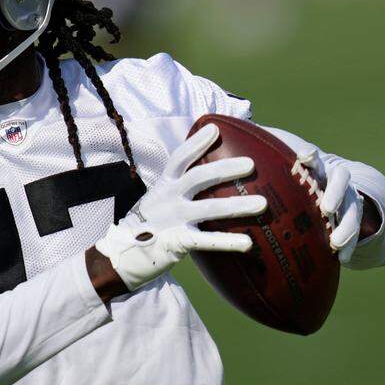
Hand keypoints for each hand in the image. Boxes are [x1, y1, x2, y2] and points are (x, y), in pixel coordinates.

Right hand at [95, 124, 266, 291]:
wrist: (122, 255)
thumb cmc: (149, 225)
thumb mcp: (160, 200)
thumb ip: (180, 189)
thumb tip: (210, 175)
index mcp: (164, 186)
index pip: (179, 158)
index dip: (196, 143)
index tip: (215, 129)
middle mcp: (168, 199)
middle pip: (197, 177)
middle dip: (224, 168)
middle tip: (251, 164)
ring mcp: (172, 220)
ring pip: (207, 209)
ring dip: (236, 205)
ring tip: (262, 204)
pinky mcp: (176, 242)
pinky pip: (205, 241)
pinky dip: (227, 242)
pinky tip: (248, 243)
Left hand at [263, 127, 363, 263]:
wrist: (317, 179)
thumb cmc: (283, 168)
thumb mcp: (272, 155)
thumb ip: (253, 147)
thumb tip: (222, 133)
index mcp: (311, 162)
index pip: (313, 155)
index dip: (310, 155)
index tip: (304, 156)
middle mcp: (331, 176)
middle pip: (341, 179)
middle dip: (335, 193)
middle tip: (326, 208)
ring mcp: (343, 196)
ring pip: (352, 207)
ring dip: (346, 225)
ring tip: (335, 243)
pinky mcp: (346, 215)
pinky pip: (353, 230)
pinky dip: (349, 244)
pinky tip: (340, 258)